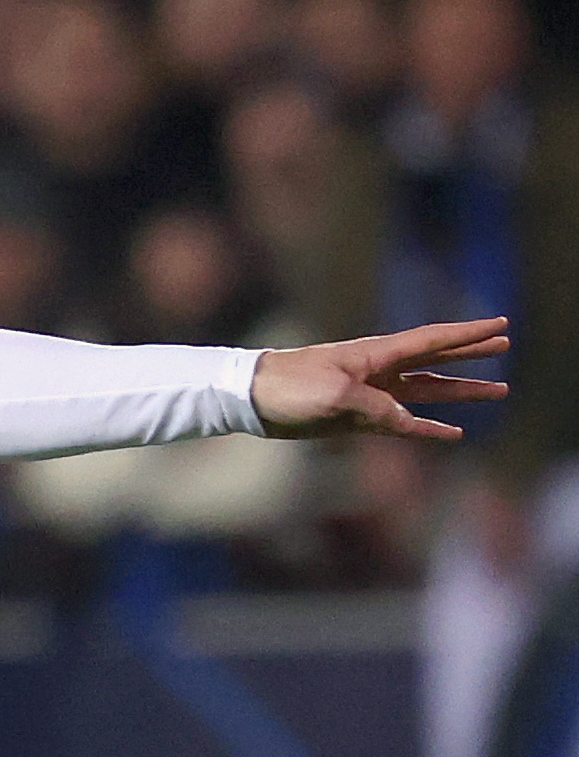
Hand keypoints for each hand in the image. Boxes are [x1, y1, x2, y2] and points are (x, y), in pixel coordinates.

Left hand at [252, 317, 509, 440]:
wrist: (251, 400)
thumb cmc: (290, 386)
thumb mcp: (335, 396)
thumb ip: (376, 408)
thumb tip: (408, 422)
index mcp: (376, 354)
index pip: (433, 339)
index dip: (469, 333)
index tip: (501, 324)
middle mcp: (380, 371)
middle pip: (437, 360)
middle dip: (471, 355)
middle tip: (505, 346)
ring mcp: (371, 394)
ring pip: (427, 392)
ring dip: (460, 392)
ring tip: (496, 391)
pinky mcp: (358, 418)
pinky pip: (403, 424)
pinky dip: (427, 428)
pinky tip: (452, 432)